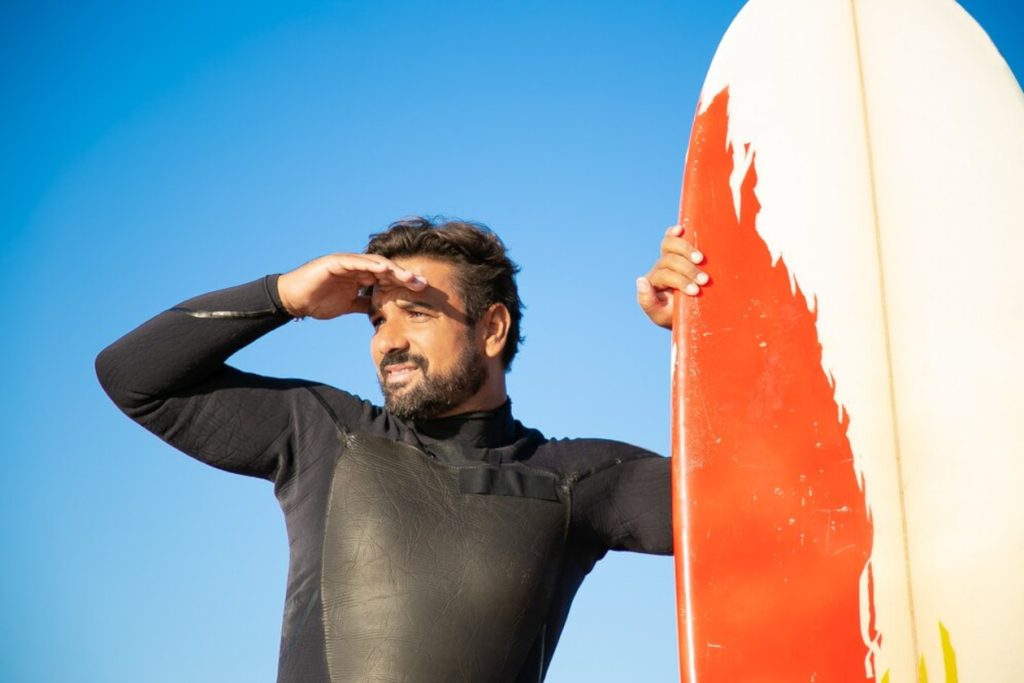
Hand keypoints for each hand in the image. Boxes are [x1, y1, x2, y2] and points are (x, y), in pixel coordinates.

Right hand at [277, 253, 426, 319]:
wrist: (294, 300)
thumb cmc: (318, 301)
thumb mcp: (348, 305)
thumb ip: (364, 304)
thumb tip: (381, 312)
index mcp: (362, 277)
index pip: (388, 278)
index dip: (405, 284)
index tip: (423, 292)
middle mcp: (358, 267)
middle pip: (387, 269)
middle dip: (406, 276)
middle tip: (424, 283)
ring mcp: (348, 262)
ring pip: (376, 263)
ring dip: (394, 270)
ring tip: (409, 277)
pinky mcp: (337, 261)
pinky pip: (357, 261)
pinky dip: (372, 264)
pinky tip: (385, 269)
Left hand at [636, 224, 708, 328]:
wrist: (688, 314)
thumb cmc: (673, 316)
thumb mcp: (658, 315)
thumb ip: (647, 301)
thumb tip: (641, 280)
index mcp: (654, 281)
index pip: (665, 275)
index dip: (680, 281)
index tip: (695, 291)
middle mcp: (660, 267)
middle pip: (669, 259)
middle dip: (687, 269)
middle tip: (704, 280)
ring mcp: (669, 258)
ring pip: (670, 245)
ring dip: (686, 250)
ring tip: (701, 259)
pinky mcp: (680, 252)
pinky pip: (672, 238)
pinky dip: (674, 232)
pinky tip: (682, 228)